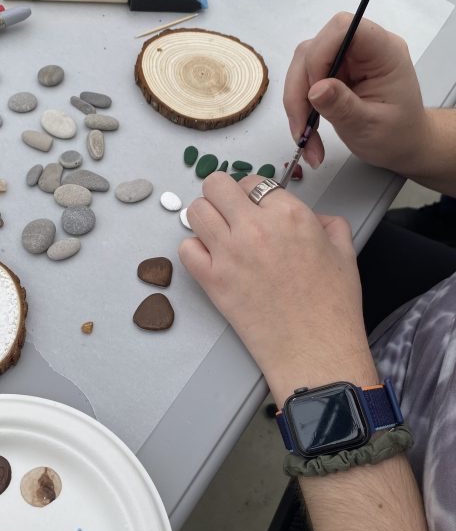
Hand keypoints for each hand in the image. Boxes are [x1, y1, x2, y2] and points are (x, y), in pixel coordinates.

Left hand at [180, 173, 376, 404]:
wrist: (314, 349)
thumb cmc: (332, 307)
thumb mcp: (344, 253)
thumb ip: (329, 224)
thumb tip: (315, 218)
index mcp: (289, 215)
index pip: (253, 181)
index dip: (252, 193)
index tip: (254, 207)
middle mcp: (255, 227)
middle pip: (215, 185)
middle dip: (222, 195)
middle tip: (231, 213)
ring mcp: (229, 253)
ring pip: (196, 211)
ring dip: (205, 218)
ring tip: (219, 235)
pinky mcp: (212, 280)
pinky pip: (186, 248)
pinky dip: (194, 250)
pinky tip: (211, 260)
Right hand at [283, 12, 429, 174]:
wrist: (401, 144)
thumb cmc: (396, 135)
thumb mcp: (370, 126)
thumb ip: (343, 106)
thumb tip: (315, 88)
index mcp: (384, 52)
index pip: (343, 28)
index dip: (320, 54)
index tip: (316, 93)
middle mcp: (362, 49)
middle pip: (314, 49)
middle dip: (300, 89)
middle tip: (302, 129)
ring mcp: (346, 60)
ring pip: (303, 67)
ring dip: (296, 103)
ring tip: (305, 138)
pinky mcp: (333, 73)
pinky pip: (304, 82)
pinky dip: (299, 108)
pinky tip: (307, 133)